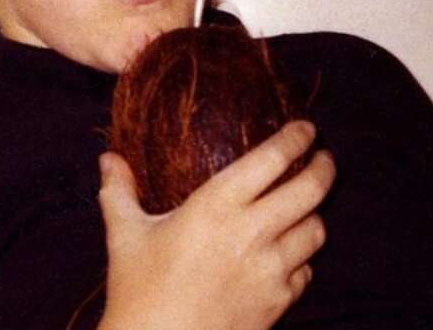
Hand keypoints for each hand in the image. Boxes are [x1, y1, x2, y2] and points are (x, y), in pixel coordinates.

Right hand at [96, 120, 334, 329]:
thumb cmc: (138, 292)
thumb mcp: (125, 235)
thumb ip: (119, 192)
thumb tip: (108, 158)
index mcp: (217, 205)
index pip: (273, 158)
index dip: (297, 138)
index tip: (306, 128)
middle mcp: (251, 233)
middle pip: (311, 189)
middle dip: (325, 168)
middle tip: (324, 159)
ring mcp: (269, 271)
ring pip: (316, 231)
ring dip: (315, 214)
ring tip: (306, 206)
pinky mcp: (277, 304)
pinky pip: (306, 272)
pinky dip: (303, 259)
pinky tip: (289, 254)